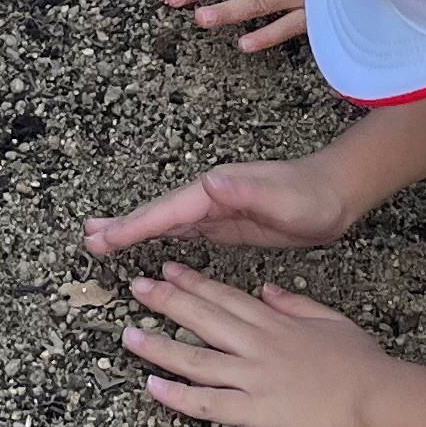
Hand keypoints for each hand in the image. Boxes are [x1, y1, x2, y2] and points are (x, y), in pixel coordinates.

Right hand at [84, 131, 360, 253]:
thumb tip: (208, 182)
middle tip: (88, 238)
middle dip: (123, 226)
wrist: (337, 193)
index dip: (134, 226)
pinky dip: (162, 237)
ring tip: (104, 238)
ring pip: (167, 222)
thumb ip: (245, 190)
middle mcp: (209, 196)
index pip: (166, 212)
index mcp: (215, 191)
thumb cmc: (312, 197)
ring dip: (136, 230)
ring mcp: (216, 208)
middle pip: (158, 213)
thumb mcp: (281, 197)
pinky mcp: (227, 222)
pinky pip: (185, 231)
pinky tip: (152, 244)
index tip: (103, 238)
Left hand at [119, 266, 400, 426]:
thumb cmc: (365, 365)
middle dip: (165, 301)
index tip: (167, 269)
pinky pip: (208, 404)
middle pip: (203, 318)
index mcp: (276, 324)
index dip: (193, 282)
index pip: (226, 297)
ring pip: (195, 358)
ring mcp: (254, 378)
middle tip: (135, 288)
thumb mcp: (332, 321)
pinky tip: (152, 387)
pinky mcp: (256, 412)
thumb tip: (268, 289)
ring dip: (158, 346)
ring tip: (128, 336)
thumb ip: (296, 304)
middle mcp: (258, 345)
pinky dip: (177, 397)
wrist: (380, 399)